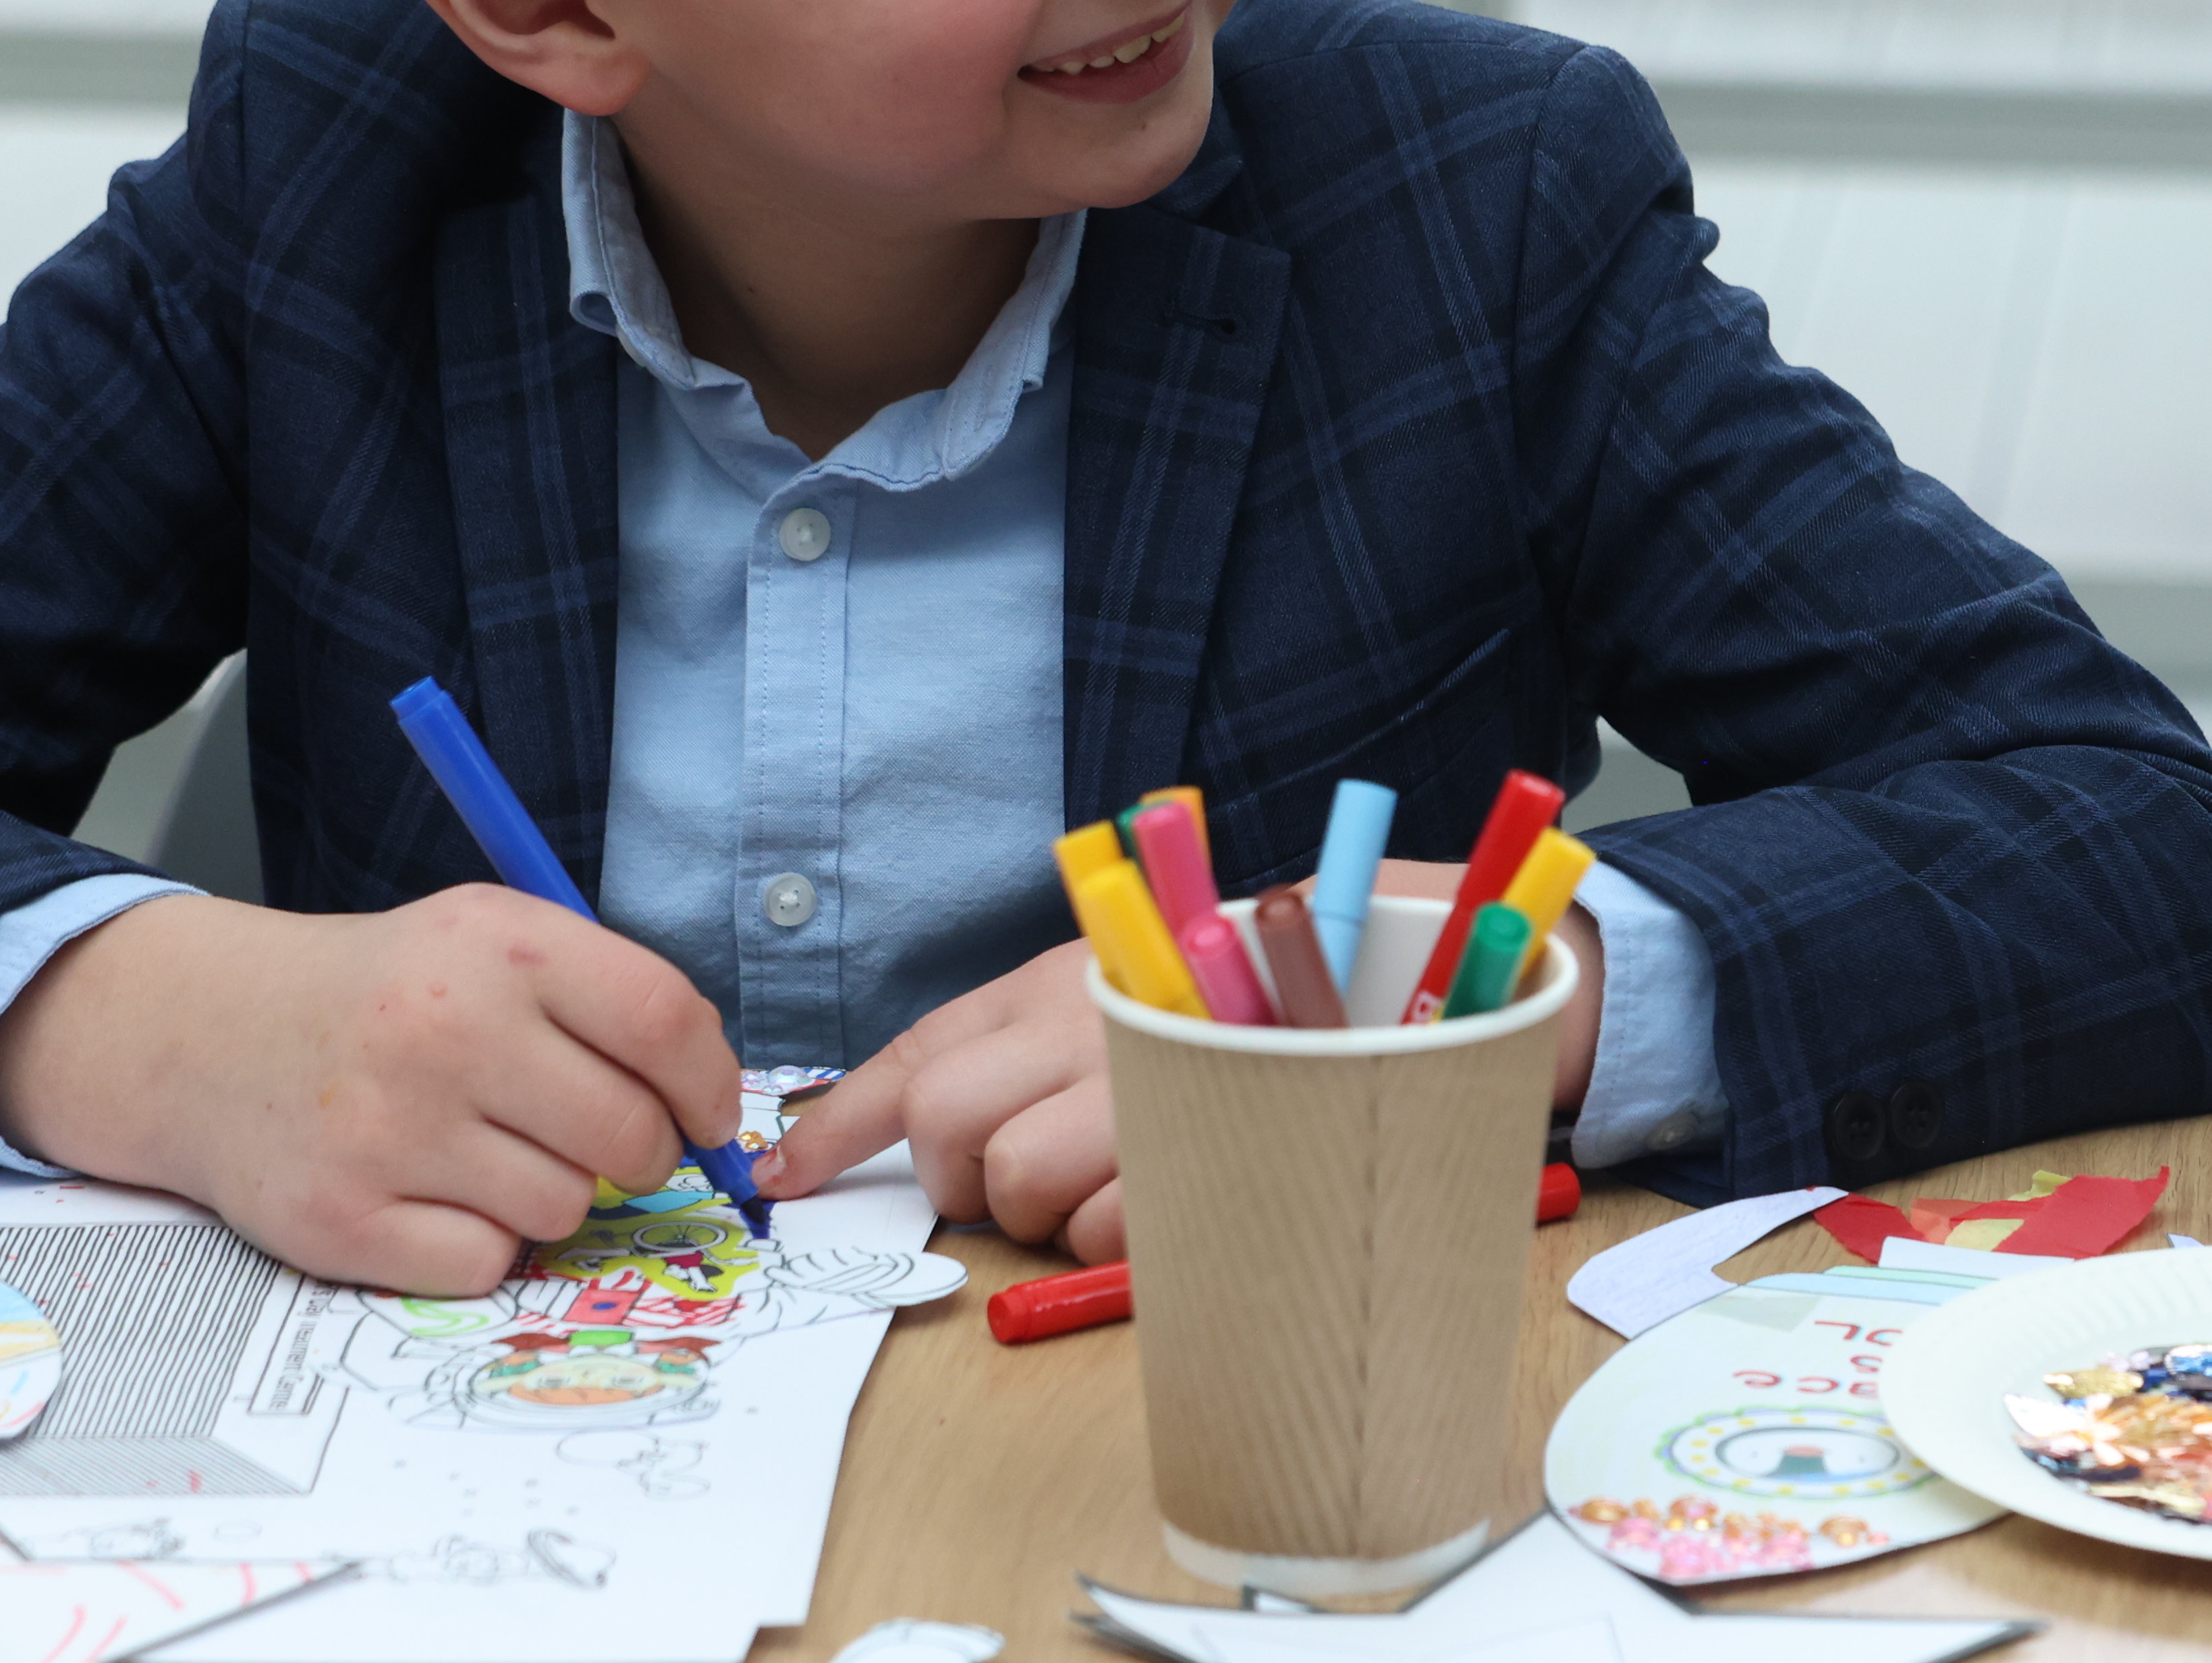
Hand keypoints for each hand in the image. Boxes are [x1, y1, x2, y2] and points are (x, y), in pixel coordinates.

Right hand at [0, 886, 744, 1297]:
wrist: (213, 1036)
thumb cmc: (387, 993)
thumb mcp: (495, 940)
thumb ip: (606, 999)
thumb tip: (710, 1101)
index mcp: (501, 948)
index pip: (664, 1022)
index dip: (711, 1084)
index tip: (711, 1116)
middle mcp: (446, 1033)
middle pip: (628, 1134)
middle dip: (639, 1152)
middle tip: (599, 1139)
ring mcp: (390, 1132)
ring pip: (563, 1208)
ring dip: (550, 1192)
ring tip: (486, 1148)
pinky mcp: (344, 1220)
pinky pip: (486, 1263)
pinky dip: (481, 1243)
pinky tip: (435, 1191)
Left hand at [760, 855, 1611, 1256]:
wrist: (1427, 977)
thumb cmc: (1268, 998)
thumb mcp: (1140, 987)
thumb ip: (1041, 1046)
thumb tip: (930, 1125)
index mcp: (1070, 973)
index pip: (924, 1049)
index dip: (841, 1119)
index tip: (784, 1169)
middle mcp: (1097, 1017)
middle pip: (956, 1130)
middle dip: (973, 1175)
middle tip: (1038, 1170)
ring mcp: (1150, 1084)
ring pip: (1029, 1193)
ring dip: (1063, 1212)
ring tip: (1139, 1171)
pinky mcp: (1207, 1151)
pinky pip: (1114, 1235)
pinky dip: (1132, 1238)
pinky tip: (1185, 1192)